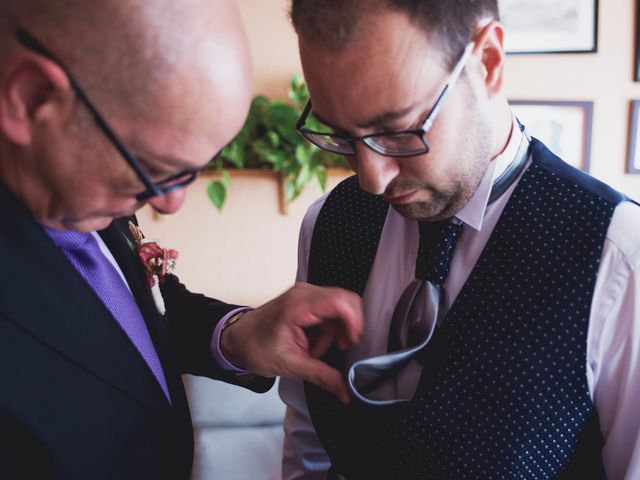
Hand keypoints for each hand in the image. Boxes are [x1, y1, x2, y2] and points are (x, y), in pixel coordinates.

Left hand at [220, 282, 362, 403]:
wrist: (237, 340)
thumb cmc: (255, 347)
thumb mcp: (291, 366)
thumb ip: (322, 377)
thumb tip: (345, 391)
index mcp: (298, 306)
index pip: (340, 301)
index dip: (353, 321)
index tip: (351, 341)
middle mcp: (304, 293)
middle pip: (344, 302)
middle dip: (346, 328)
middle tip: (337, 347)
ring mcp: (305, 295)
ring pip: (339, 309)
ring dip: (334, 332)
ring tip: (315, 349)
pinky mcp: (306, 300)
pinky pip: (330, 311)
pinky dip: (328, 329)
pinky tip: (313, 342)